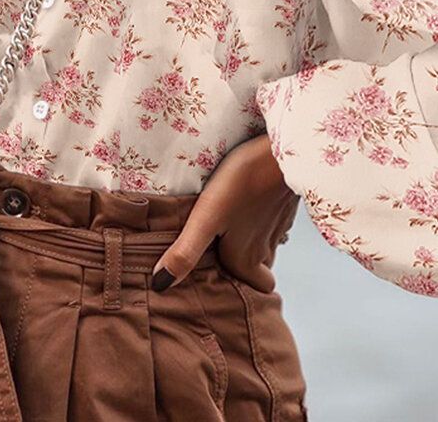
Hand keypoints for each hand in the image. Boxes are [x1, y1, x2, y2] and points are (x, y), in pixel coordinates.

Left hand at [150, 133, 299, 293]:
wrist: (281, 152)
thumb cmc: (242, 183)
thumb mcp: (206, 217)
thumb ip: (186, 251)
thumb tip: (160, 284)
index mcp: (246, 260)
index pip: (252, 291)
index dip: (238, 290)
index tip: (217, 280)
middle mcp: (266, 250)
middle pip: (256, 271)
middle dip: (241, 267)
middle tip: (216, 252)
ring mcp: (278, 227)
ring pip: (264, 247)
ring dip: (248, 243)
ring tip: (224, 227)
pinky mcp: (284, 207)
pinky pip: (270, 224)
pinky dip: (258, 221)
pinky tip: (242, 204)